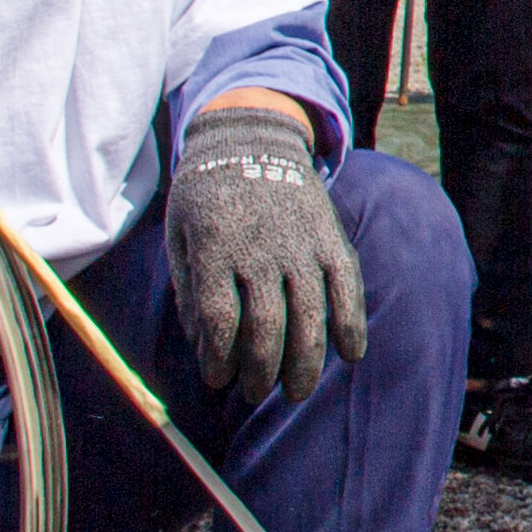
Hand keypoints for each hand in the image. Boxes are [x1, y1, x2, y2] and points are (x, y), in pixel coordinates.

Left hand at [165, 104, 365, 400]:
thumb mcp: (179, 236)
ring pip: (308, 316)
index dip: (219, 359)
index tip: (218, 379)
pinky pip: (347, 287)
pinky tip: (351, 354)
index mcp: (215, 248)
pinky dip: (351, 324)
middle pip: (265, 328)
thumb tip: (204, 346)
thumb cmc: (205, 196)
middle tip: (256, 394)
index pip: (219, 320)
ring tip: (297, 392)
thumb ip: (190, 290)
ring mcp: (300, 244)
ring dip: (304, 363)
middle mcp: (260, 249)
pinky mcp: (329, 238)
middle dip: (261, 372)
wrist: (249, 138)